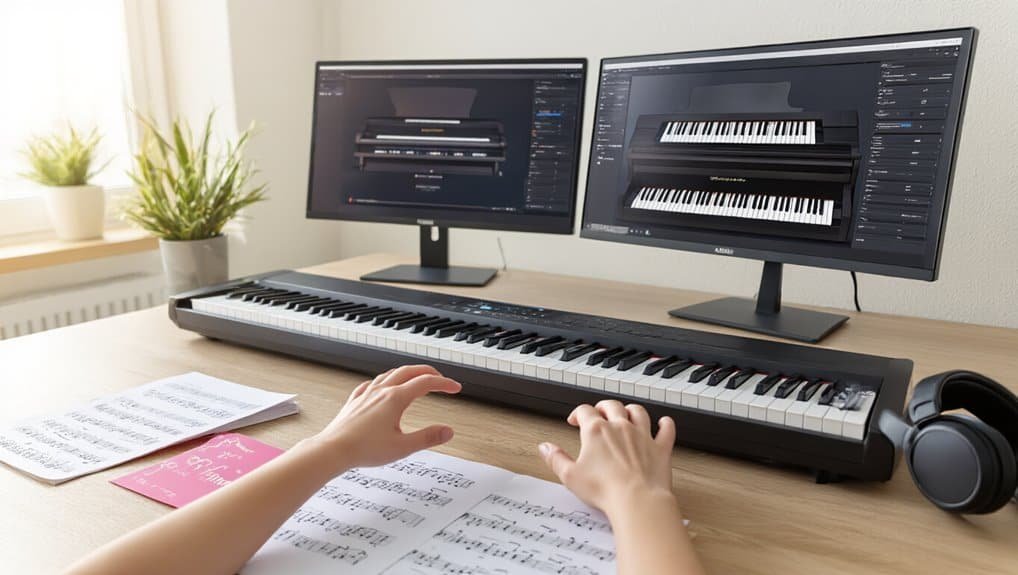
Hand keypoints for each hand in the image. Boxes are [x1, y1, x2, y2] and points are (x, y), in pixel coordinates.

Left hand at [310, 365, 460, 472]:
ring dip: (407, 372)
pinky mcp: (355, 402)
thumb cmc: (364, 449)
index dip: (444, 383)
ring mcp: (366, 395)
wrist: (333, 450)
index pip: (426, 383)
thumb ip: (427, 438)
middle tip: (440, 377)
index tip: (455, 388)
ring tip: (415, 377)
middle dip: (428, 372)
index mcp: (395, 399)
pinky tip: (381, 386)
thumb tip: (447, 431)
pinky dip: (384, 381)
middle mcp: (381, 392)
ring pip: (390, 374)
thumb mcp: (403, 447)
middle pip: (409, 371)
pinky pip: (371, 384)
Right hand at [538, 400, 676, 517]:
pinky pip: (666, 430)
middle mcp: (620, 427)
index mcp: (597, 431)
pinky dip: (666, 424)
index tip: (574, 420)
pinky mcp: (660, 448)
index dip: (577, 413)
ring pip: (638, 411)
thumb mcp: (570, 475)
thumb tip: (544, 448)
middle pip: (611, 405)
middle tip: (599, 412)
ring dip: (631, 410)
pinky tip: (664, 422)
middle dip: (603, 406)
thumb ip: (555, 458)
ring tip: (626, 413)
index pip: (585, 411)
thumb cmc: (605, 489)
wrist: (636, 500)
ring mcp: (642, 435)